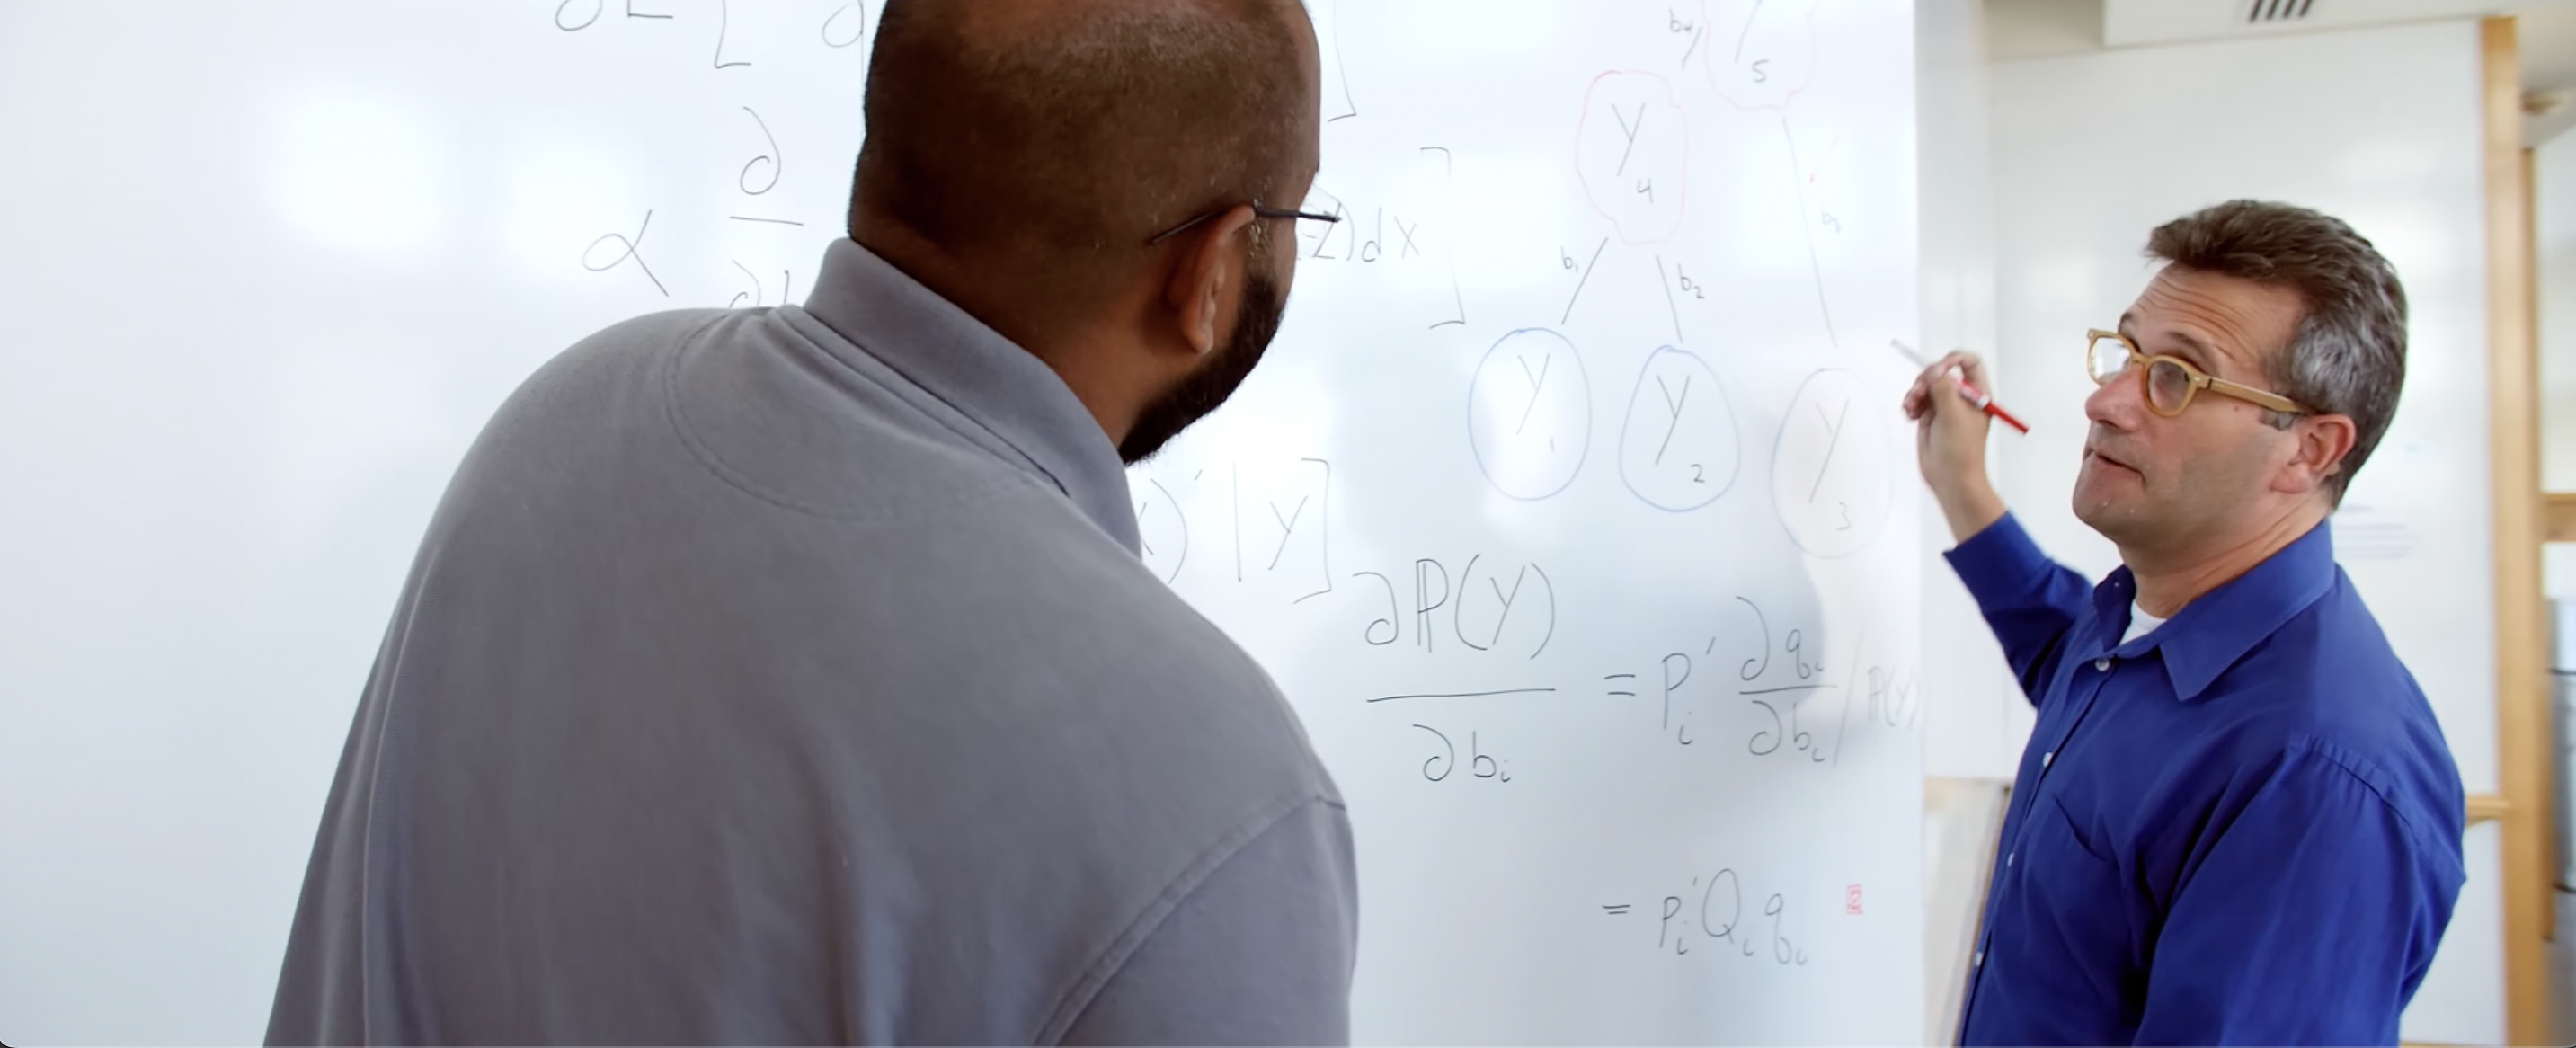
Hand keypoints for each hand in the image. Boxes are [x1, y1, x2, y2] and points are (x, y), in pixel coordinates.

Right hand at [1901, 350, 2005, 540]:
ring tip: (1911, 408)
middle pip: (1941, 372)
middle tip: (1919, 392)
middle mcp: (1961, 397)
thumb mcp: (1953, 414)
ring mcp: (1945, 407)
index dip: (1952, 361)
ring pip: (1926, 386)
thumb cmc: (1961, 450)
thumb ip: (1942, 387)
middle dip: (1926, 379)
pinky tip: (1909, 415)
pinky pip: (1917, 400)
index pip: (1968, 362)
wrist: (1951, 479)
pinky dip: (1910, 404)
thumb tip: (1933, 368)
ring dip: (1915, 393)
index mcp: (1977, 393)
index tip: (1938, 371)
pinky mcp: (1930, 418)